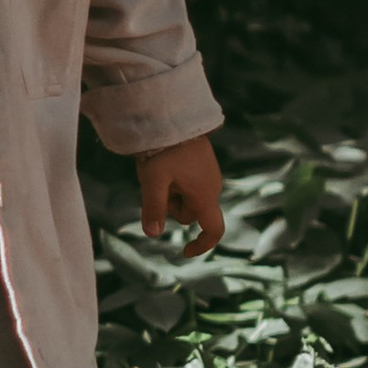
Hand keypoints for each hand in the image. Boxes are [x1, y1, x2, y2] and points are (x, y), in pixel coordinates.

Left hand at [136, 133, 224, 255]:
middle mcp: (213, 187)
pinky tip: (166, 164)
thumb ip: (153, 208)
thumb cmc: (164, 149)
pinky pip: (189, 184)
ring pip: (188, 198)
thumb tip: (152, 235)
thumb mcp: (153, 181)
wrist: (173, 116)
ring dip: (172, 193)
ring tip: (160, 170)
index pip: (214, 230)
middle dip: (171, 207)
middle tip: (155, 184)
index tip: (185, 252)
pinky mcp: (205, 165)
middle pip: (190, 214)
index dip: (203, 245)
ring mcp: (210, 175)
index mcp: (205, 195)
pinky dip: (175, 182)